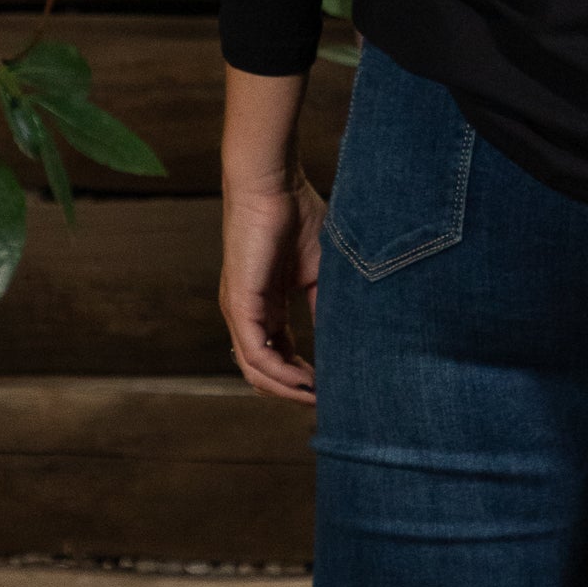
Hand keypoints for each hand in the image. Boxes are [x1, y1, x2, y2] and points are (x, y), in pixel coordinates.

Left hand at [221, 172, 324, 402]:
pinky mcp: (239, 304)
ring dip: (288, 390)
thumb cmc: (297, 217)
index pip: (280, 357)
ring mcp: (240, 312)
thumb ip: (326, 308)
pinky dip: (280, 373)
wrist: (274, 184)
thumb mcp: (321, 272)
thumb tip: (348, 342)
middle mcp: (248, 315)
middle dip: (296, 392)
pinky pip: (255, 353)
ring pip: (257, 371)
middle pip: (265, 373)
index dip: (304, 379)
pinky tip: (305, 382)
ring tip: (318, 398)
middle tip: (327, 402)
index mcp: (267, 308)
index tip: (333, 389)